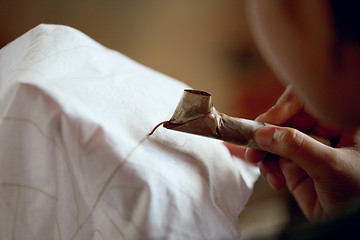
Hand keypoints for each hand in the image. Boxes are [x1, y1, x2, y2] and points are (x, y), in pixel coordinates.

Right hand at [244, 86, 359, 220]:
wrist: (352, 227)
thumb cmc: (358, 196)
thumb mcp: (330, 166)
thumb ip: (297, 146)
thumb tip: (265, 133)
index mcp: (339, 123)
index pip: (306, 102)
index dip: (284, 107)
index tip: (267, 121)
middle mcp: (321, 134)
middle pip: (284, 120)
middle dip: (266, 132)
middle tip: (252, 141)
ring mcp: (306, 151)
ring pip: (274, 141)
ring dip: (263, 152)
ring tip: (259, 163)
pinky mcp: (294, 168)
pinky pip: (272, 161)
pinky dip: (268, 169)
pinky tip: (275, 181)